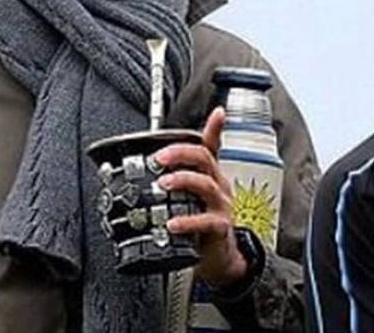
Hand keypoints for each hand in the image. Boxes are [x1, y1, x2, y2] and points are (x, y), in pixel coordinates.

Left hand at [153, 107, 247, 286]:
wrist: (220, 259)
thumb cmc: (203, 226)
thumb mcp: (192, 199)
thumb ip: (177, 181)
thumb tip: (152, 169)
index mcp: (211, 177)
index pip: (213, 147)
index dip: (216, 129)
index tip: (219, 113)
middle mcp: (218, 187)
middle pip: (205, 159)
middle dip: (181, 153)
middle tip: (159, 157)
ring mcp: (221, 207)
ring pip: (206, 185)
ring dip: (183, 180)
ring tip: (163, 184)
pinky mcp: (219, 229)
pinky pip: (206, 221)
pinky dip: (188, 221)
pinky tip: (172, 224)